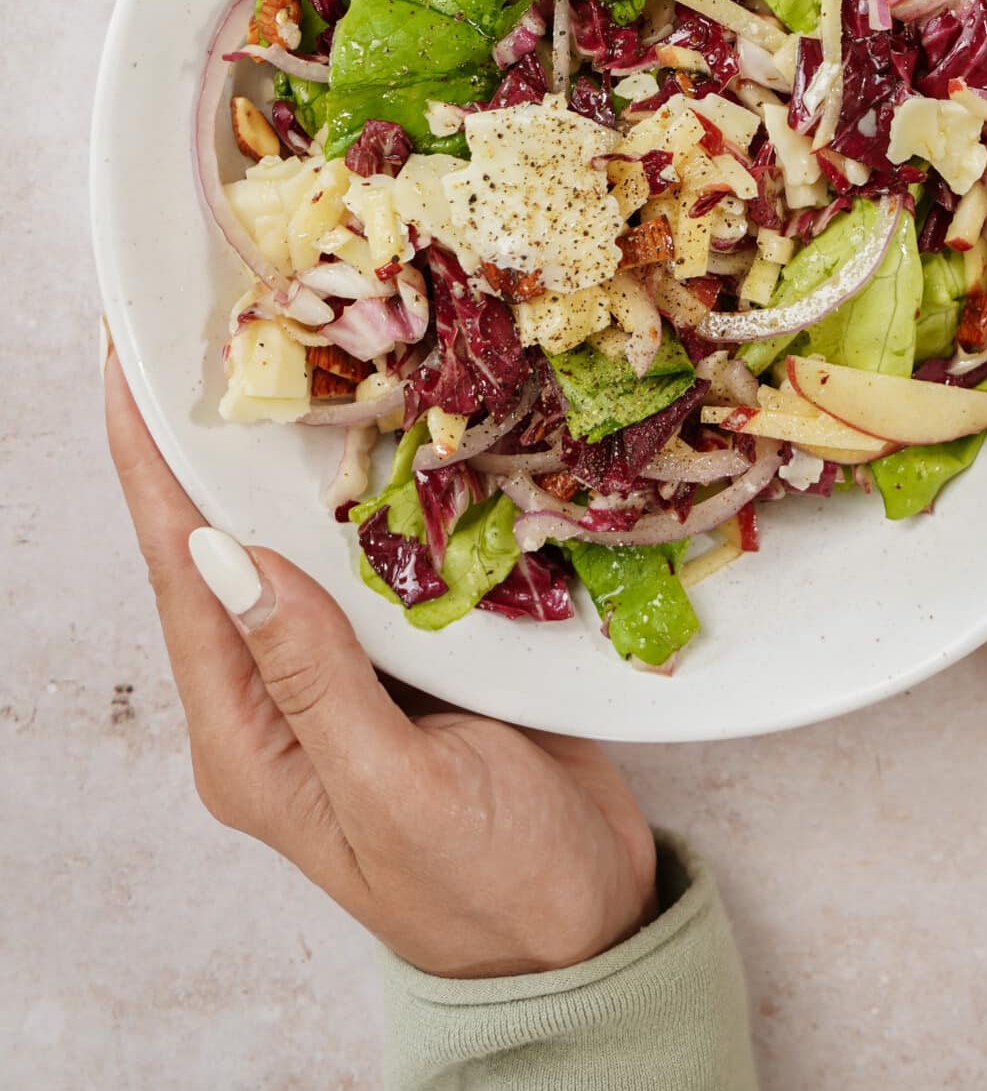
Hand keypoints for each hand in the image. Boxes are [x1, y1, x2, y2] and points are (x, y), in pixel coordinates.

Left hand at [104, 348, 655, 977]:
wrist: (589, 933)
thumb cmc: (490, 889)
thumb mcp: (396, 792)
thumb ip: (314, 675)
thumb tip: (223, 555)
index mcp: (249, 740)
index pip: (180, 579)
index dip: (150, 468)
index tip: (127, 365)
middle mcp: (282, 696)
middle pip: (221, 546)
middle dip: (202, 438)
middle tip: (197, 323)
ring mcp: (349, 671)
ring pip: (299, 538)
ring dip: (284, 451)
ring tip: (276, 348)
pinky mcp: (418, 651)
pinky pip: (377, 553)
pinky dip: (372, 486)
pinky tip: (382, 424)